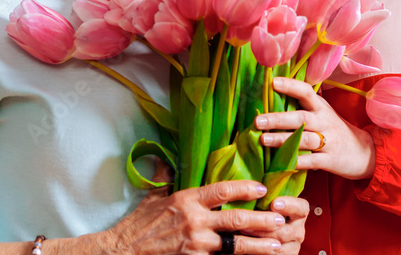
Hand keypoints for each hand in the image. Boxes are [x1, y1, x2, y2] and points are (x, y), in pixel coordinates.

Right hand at [108, 176, 286, 254]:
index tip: (262, 186)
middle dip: (260, 219)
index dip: (244, 187)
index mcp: (187, 200)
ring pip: (234, 246)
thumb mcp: (154, 195)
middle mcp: (194, 221)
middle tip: (280, 218)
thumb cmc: (138, 224)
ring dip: (258, 245)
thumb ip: (166, 175)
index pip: (221, 189)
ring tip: (277, 244)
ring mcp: (195, 244)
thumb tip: (168, 155)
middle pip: (235, 219)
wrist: (121, 251)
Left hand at [239, 195, 308, 254]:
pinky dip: (261, 251)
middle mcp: (297, 230)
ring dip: (260, 239)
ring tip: (244, 232)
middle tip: (250, 220)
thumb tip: (254, 186)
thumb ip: (265, 198)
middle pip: (288, 230)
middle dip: (266, 226)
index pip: (302, 207)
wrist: (255, 239)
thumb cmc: (259, 217)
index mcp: (297, 213)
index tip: (274, 203)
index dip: (290, 205)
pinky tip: (250, 245)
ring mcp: (292, 245)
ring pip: (279, 245)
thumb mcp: (264, 205)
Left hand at [256, 77, 375, 180]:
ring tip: (263, 140)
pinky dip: (297, 162)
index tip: (272, 82)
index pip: (306, 92)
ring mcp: (329, 141)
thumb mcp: (323, 113)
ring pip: (304, 139)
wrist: (364, 152)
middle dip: (279, 119)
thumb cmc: (335, 130)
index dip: (290, 86)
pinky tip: (281, 163)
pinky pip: (312, 161)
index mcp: (321, 108)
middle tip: (258, 120)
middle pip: (301, 117)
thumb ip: (303, 106)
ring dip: (283, 139)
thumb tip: (273, 96)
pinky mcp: (330, 160)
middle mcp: (325, 122)